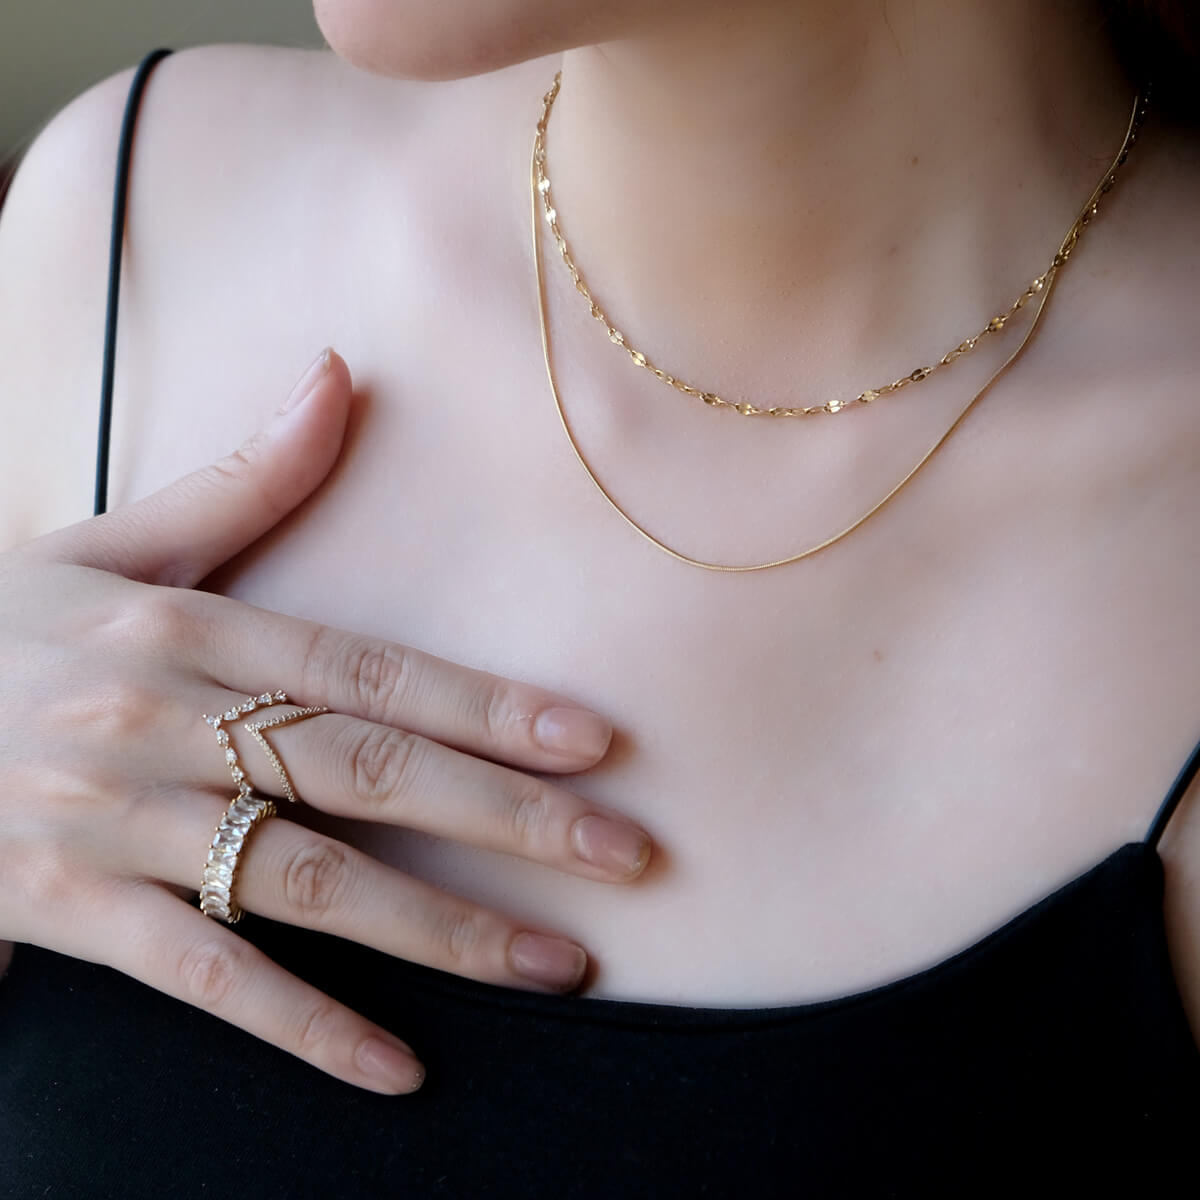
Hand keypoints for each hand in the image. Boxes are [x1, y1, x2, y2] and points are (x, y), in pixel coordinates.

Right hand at [0, 348, 650, 1093]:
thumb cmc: (5, 625)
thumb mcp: (114, 547)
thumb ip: (240, 479)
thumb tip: (336, 376)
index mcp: (189, 627)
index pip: (372, 670)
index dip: (489, 708)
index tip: (595, 744)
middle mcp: (162, 719)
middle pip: (368, 774)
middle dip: (509, 820)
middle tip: (624, 856)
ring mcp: (112, 820)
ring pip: (307, 882)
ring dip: (443, 930)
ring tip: (556, 962)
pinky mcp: (62, 908)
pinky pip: (201, 977)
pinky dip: (304, 1024)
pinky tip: (399, 1065)